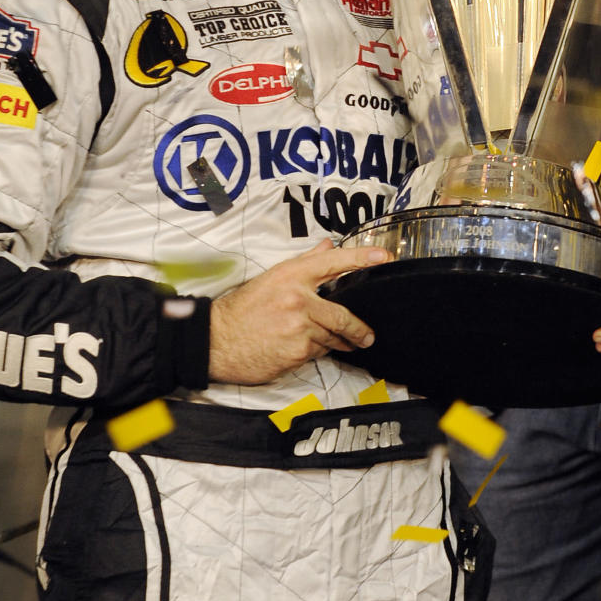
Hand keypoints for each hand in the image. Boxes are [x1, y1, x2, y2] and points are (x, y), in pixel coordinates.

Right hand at [208, 239, 391, 384]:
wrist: (217, 340)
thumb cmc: (242, 309)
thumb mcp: (272, 278)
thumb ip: (304, 263)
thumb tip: (328, 247)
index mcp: (291, 276)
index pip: (333, 263)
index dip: (362, 258)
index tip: (384, 257)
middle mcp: (298, 299)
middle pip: (343, 315)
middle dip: (359, 329)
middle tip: (367, 335)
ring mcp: (299, 327)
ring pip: (332, 337)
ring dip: (336, 342)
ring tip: (336, 344)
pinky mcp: (297, 352)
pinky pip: (318, 352)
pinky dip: (316, 352)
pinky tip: (302, 349)